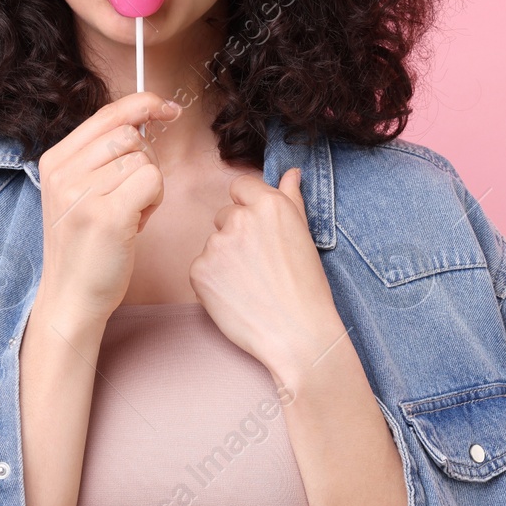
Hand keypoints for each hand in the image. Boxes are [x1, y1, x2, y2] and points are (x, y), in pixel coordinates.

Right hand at [36, 92, 180, 326]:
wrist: (71, 297)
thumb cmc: (86, 246)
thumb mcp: (80, 192)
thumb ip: (102, 156)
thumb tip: (146, 116)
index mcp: (55, 160)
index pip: (106, 114)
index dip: (143, 104)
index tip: (167, 108)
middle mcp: (63, 172)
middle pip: (129, 135)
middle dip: (145, 161)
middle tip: (133, 196)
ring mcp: (82, 193)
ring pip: (143, 160)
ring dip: (150, 186)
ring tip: (130, 214)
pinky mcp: (106, 215)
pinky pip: (152, 181)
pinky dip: (155, 200)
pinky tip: (136, 223)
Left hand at [188, 167, 347, 380]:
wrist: (297, 334)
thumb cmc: (307, 288)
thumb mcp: (304, 236)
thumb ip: (292, 198)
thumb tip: (291, 172)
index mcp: (269, 204)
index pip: (241, 187)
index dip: (249, 207)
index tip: (260, 231)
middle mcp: (240, 218)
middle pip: (225, 215)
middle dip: (237, 234)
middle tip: (260, 264)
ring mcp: (216, 244)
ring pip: (214, 243)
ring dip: (225, 258)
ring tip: (251, 284)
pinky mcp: (199, 270)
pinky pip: (201, 267)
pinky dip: (213, 280)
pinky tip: (236, 296)